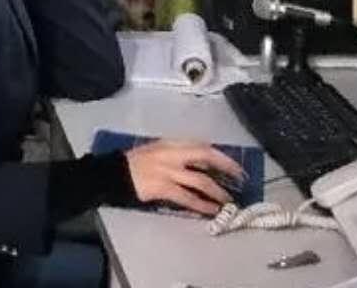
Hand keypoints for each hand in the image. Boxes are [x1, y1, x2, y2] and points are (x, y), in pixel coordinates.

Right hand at [125, 140, 244, 215]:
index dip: (222, 157)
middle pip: (206, 157)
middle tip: (240, 181)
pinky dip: (202, 205)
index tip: (236, 166)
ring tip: (228, 201)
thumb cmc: (138, 161)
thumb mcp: (159, 149)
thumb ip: (179, 152)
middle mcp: (172, 155)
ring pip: (200, 182)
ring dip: (218, 193)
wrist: (116, 173)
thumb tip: (204, 162)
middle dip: (227, 168)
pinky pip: (188, 198)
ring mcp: (168, 171)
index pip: (203, 146)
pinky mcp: (163, 188)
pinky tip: (211, 211)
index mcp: (172, 144)